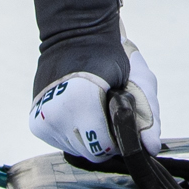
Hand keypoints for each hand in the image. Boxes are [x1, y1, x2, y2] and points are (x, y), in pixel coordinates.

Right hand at [27, 40, 162, 159]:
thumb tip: (152, 148)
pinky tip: (78, 112)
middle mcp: (55, 116)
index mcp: (79, 103)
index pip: (105, 146)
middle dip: (105, 138)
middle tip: (108, 113)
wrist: (73, 37)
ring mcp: (42, 121)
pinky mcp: (36, 125)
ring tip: (92, 108)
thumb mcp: (137, 80)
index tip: (120, 116)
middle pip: (91, 152)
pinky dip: (74, 133)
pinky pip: (63, 143)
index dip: (119, 137)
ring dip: (89, 136)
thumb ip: (147, 115)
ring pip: (77, 150)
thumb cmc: (109, 57)